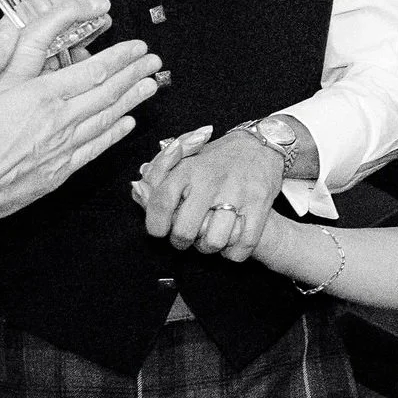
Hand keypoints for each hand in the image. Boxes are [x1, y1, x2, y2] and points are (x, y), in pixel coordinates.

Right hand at [0, 0, 161, 218]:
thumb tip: (11, 30)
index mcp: (40, 96)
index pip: (92, 71)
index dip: (119, 57)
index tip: (137, 47)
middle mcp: (59, 120)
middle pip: (108, 93)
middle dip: (134, 74)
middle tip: (154, 62)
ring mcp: (63, 146)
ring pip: (107, 118)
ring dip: (132, 100)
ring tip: (151, 86)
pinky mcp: (61, 169)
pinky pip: (96, 147)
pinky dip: (114, 133)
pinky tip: (127, 124)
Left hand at [135, 124, 283, 258]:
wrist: (260, 145)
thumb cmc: (218, 158)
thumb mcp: (186, 158)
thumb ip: (159, 176)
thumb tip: (137, 190)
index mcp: (188, 168)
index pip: (160, 203)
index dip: (155, 225)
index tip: (159, 231)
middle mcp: (210, 180)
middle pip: (185, 230)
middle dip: (182, 242)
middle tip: (186, 237)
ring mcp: (236, 192)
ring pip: (214, 241)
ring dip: (210, 248)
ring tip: (210, 239)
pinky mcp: (259, 203)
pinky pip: (243, 244)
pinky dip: (234, 252)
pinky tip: (230, 243)